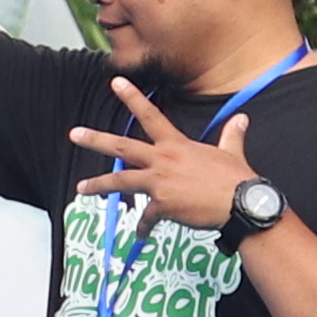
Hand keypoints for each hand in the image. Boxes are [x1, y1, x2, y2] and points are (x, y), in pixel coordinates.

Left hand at [65, 84, 253, 236]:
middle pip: (122, 148)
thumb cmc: (238, 179)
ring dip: (98, 185)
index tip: (115, 82)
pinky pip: (146, 218)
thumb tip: (242, 118)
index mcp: (177, 146)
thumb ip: (231, 134)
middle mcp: (164, 160)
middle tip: (74, 134)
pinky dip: (143, 227)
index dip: (132, 98)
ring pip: (120, 182)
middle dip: (96, 140)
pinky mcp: (162, 205)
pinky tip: (141, 234)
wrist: (243, 204)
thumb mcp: (231, 152)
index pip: (151, 116)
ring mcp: (160, 182)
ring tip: (82, 188)